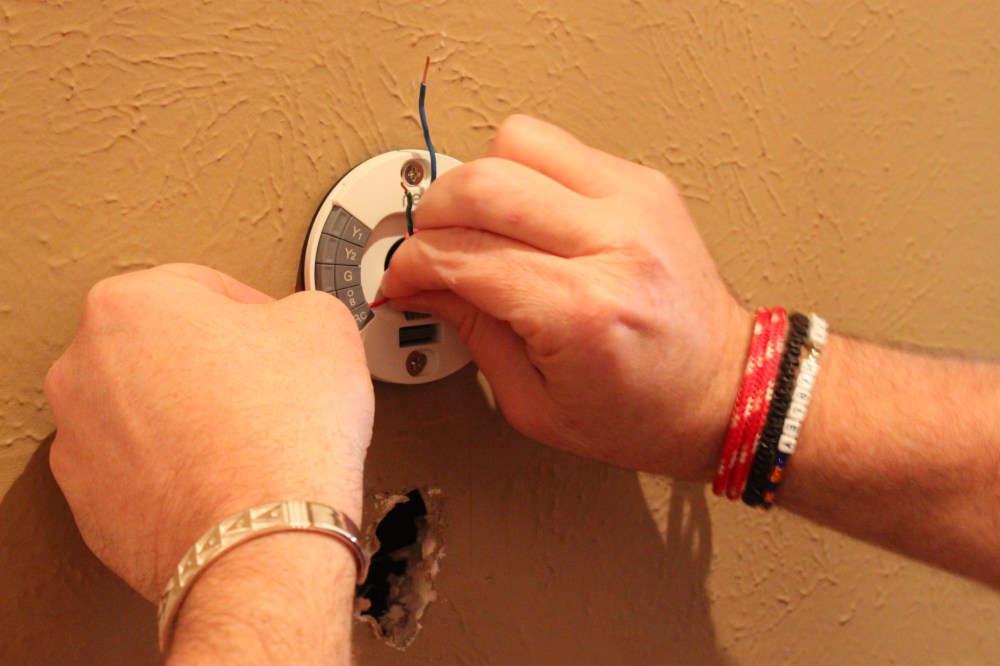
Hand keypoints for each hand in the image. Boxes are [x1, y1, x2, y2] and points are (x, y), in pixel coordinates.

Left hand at [45, 264, 373, 600]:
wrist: (264, 539)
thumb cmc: (286, 432)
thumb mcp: (325, 324)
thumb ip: (299, 305)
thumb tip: (293, 324)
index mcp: (129, 304)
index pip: (206, 289)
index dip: (258, 313)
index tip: (281, 340)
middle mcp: (83, 369)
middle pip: (166, 349)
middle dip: (214, 364)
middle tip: (266, 389)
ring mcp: (79, 442)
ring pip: (148, 411)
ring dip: (190, 417)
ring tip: (247, 441)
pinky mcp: (90, 505)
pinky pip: (141, 470)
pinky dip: (176, 470)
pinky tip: (224, 479)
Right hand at [381, 115, 749, 478]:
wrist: (726, 390)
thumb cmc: (645, 412)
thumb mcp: (535, 403)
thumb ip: (472, 332)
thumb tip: (422, 284)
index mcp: (584, 312)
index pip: (465, 256)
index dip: (411, 266)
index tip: (398, 280)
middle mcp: (614, 244)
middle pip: (483, 184)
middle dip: (432, 215)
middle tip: (426, 249)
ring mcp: (635, 204)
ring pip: (518, 141)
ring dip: (477, 181)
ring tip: (474, 226)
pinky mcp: (644, 185)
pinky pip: (558, 147)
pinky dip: (522, 173)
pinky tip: (521, 214)